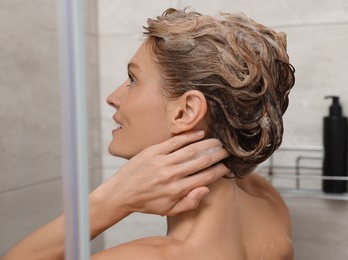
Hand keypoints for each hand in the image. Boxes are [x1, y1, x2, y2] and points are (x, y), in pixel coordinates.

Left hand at [94, 130, 229, 218]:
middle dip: (217, 155)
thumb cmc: (147, 203)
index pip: (205, 177)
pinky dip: (188, 136)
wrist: (120, 193)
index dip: (219, 170)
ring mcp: (162, 161)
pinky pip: (174, 142)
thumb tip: (206, 189)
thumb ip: (189, 202)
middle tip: (227, 150)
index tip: (227, 166)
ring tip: (217, 141)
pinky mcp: (153, 151)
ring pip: (190, 150)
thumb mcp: (169, 210)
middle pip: (200, 161)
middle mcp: (171, 174)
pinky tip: (200, 134)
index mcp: (177, 190)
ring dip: (206, 144)